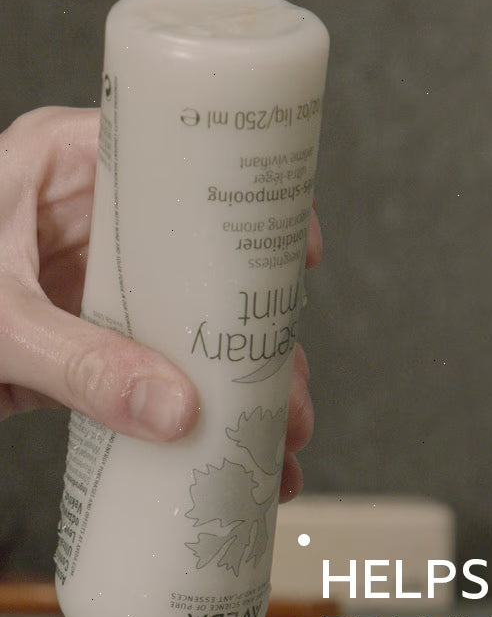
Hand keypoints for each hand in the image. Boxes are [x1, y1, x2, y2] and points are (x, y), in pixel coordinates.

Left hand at [0, 107, 317, 499]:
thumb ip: (79, 364)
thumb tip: (177, 413)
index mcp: (67, 166)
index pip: (182, 167)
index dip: (250, 209)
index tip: (300, 258)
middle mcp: (92, 222)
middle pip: (204, 267)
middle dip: (259, 341)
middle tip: (290, 400)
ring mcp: (92, 286)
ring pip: (188, 328)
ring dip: (237, 387)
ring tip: (275, 444)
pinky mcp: (85, 343)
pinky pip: (152, 372)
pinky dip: (189, 414)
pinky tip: (226, 450)